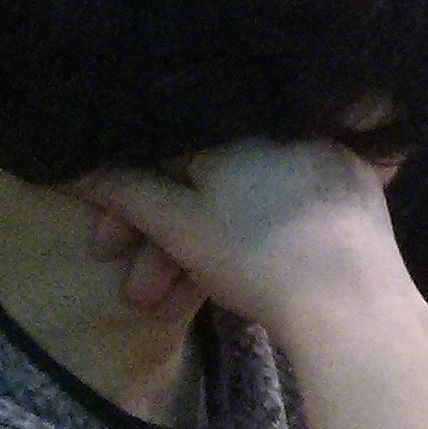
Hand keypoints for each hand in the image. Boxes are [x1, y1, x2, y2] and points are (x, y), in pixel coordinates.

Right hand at [74, 139, 416, 350]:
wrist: (352, 304)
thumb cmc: (256, 257)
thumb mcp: (178, 225)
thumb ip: (124, 190)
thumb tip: (73, 165)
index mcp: (239, 123)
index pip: (164, 154)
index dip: (128, 204)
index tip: (108, 248)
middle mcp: (284, 126)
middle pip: (203, 181)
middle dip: (162, 241)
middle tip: (139, 294)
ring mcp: (326, 156)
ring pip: (242, 199)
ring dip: (200, 252)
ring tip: (172, 305)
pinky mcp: (353, 188)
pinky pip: (285, 203)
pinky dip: (254, 235)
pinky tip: (238, 275)